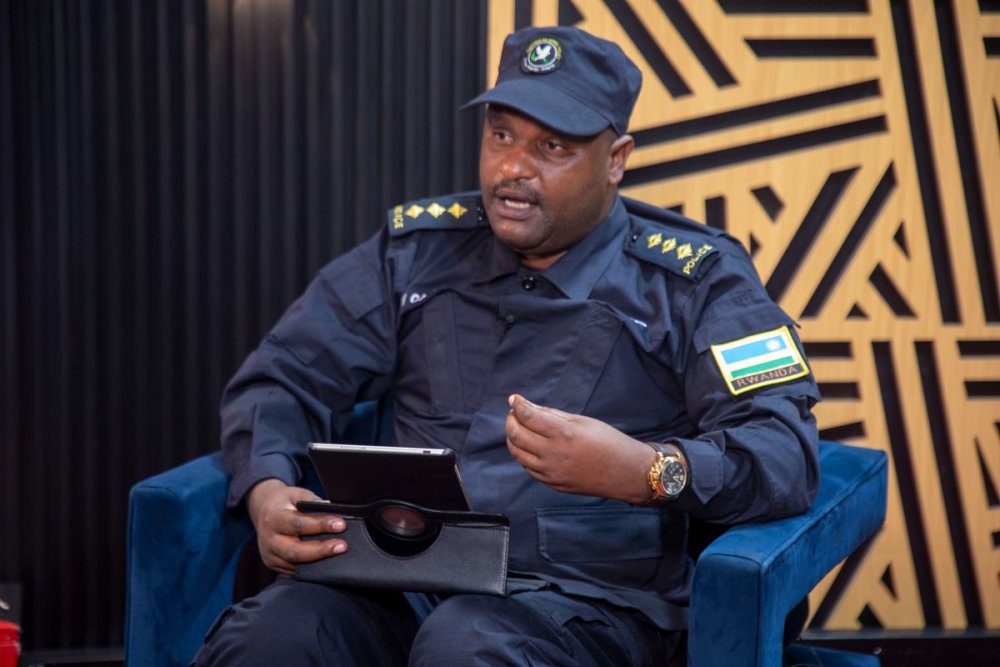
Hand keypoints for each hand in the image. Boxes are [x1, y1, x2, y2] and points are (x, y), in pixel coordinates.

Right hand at [247, 478, 348, 574]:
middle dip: (320, 550)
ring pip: (294, 563)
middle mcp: (269, 539)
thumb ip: (312, 501)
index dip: (320, 525)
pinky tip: (326, 563)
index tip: (340, 524)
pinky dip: (310, 567)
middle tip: (342, 546)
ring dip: (318, 561)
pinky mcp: (273, 564)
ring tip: (338, 554)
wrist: (264, 511)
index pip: (298, 524)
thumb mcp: (296, 494)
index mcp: (273, 518)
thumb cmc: (284, 502)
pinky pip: (293, 570)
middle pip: (294, 551)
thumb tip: (332, 509)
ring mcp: (269, 554)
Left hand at [505, 394, 655, 503]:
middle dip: (511, 421)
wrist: (626, 473)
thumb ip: (552, 414)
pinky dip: (523, 454)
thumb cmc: (608, 441)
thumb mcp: (582, 421)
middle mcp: (554, 455)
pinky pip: (528, 468)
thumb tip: (527, 407)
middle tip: (514, 413)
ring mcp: (552, 472)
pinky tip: (529, 446)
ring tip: (518, 428)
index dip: (518, 405)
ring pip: (518, 454)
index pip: (528, 417)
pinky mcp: (553, 484)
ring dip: (513, 438)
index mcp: (564, 434)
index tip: (514, 399)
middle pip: (517, 435)